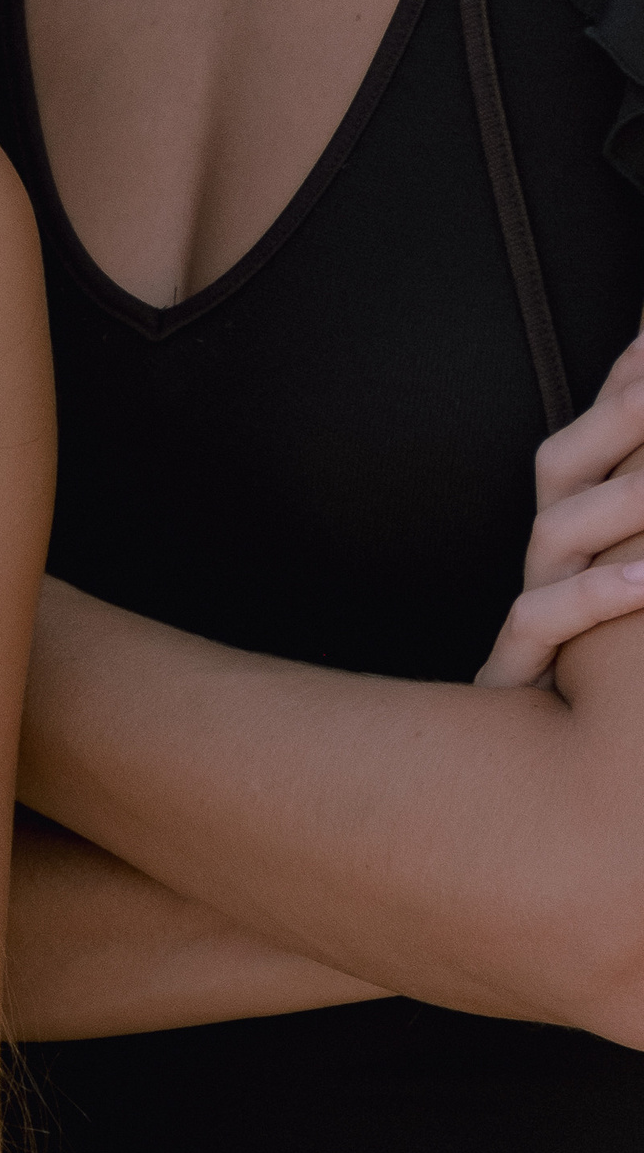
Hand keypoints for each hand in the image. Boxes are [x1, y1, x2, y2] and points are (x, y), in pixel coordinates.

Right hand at [477, 332, 643, 688]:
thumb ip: (631, 499)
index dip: (630, 375)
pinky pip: (547, 618)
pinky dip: (598, 595)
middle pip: (571, 459)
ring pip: (563, 529)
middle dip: (624, 413)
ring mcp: (534, 600)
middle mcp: (552, 550)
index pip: (605, 427)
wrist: (542, 777)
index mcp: (579, 522)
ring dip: (626, 498)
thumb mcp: (628, 571)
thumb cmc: (599, 663)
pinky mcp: (522, 666)